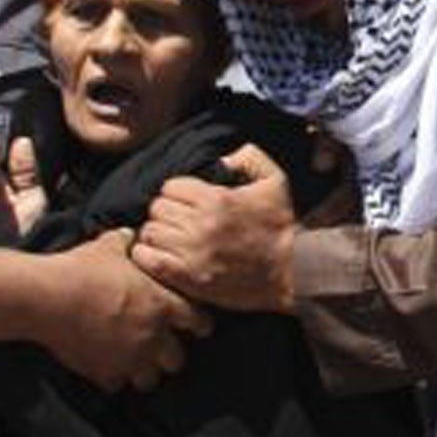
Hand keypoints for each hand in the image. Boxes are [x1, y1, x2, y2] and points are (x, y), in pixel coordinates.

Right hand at [38, 228, 210, 391]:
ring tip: (138, 365)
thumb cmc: (83, 268)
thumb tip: (129, 235)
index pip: (197, 320)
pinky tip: (108, 370)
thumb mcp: (109, 247)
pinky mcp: (104, 372)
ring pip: (150, 380)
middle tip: (165, 351)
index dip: (200, 324)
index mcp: (161, 304)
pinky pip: (117, 385)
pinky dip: (114, 379)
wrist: (50, 297)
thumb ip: (125, 243)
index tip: (201, 328)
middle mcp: (152, 335)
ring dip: (145, 372)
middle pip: (177, 359)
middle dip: (172, 355)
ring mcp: (129, 358)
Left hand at [133, 144, 298, 311]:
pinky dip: (146, 255)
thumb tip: (221, 157)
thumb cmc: (280, 226)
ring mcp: (192, 253)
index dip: (177, 192)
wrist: (291, 272)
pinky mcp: (189, 279)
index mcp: (216, 199)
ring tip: (170, 236)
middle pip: (157, 208)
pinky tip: (158, 253)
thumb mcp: (275, 181)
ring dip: (157, 232)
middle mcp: (201, 225)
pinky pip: (148, 260)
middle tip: (178, 219)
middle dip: (166, 211)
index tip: (187, 201)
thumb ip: (249, 157)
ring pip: (150, 232)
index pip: (171, 186)